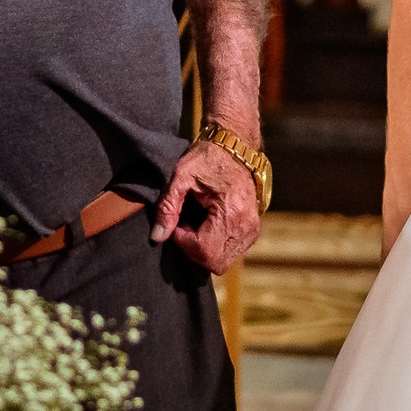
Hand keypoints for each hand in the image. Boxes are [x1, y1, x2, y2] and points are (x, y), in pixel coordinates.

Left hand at [151, 139, 261, 273]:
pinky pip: (230, 254)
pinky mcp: (252, 231)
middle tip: (185, 225)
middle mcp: (246, 225)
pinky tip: (207, 225)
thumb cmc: (207, 159)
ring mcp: (252, 230)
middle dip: (193, 249)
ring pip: (222, 262)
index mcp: (232, 211)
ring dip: (204, 249)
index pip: (204, 250)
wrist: (234, 147)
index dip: (184, 242)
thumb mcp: (180, 177)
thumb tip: (158, 236)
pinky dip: (215, 246)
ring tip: (196, 224)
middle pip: (214, 262)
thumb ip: (167, 208)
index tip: (178, 223)